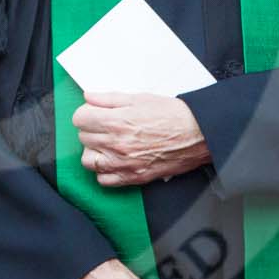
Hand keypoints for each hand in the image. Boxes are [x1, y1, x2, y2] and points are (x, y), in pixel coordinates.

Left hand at [74, 91, 209, 186]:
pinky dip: (105, 172)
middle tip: (105, 126)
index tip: (94, 114)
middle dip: (92, 130)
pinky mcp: (133, 177)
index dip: (86, 114)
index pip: (79, 119)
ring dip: (94, 151)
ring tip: (107, 144)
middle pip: (83, 138)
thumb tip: (89, 97)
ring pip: (88, 161)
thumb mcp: (139, 98)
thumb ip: (110, 99)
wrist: (198, 134)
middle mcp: (117, 144)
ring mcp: (124, 163)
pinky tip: (114, 160)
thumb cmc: (173, 115)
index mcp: (117, 121)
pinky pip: (104, 180)